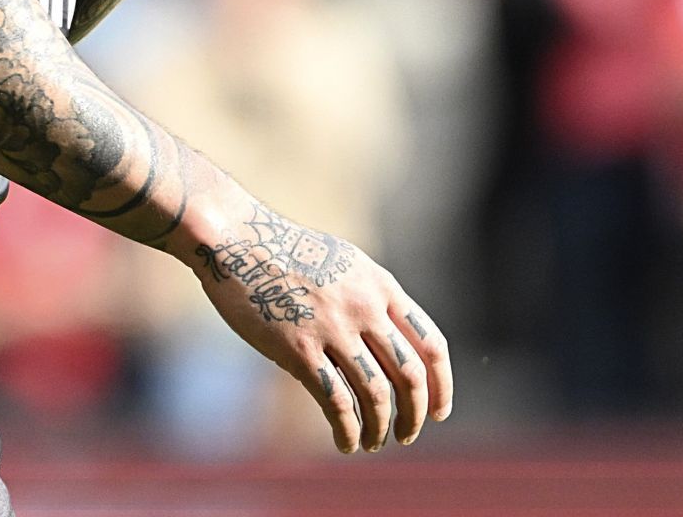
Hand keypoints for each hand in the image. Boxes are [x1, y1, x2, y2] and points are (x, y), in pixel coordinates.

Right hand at [183, 198, 452, 452]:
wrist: (239, 240)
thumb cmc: (288, 252)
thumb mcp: (346, 263)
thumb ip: (371, 297)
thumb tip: (387, 339)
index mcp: (381, 286)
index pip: (430, 343)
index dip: (442, 384)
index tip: (439, 412)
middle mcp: (365, 307)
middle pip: (410, 375)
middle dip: (415, 414)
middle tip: (408, 435)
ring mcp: (334, 329)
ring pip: (376, 394)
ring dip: (381, 428)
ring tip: (374, 442)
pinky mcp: (299, 349)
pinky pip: (336, 401)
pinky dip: (347, 429)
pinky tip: (345, 442)